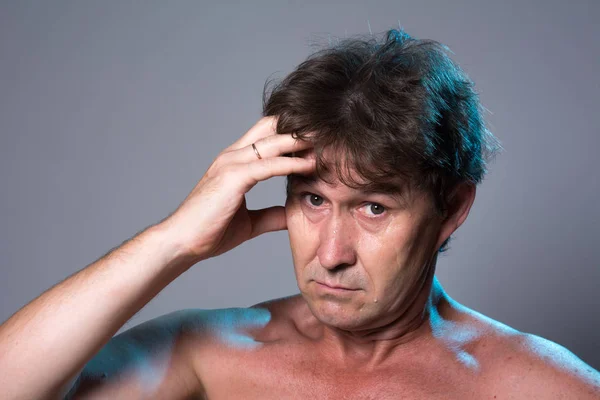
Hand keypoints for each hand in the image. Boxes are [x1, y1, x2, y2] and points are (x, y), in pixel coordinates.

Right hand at [160, 116, 314, 262]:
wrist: (182, 243)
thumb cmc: (210, 231)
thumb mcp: (250, 222)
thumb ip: (271, 215)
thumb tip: (291, 215)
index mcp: (235, 162)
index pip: (267, 135)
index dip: (292, 133)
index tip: (320, 140)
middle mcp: (233, 156)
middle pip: (272, 127)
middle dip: (300, 127)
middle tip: (330, 130)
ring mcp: (231, 163)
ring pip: (273, 142)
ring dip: (301, 140)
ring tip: (328, 141)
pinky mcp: (233, 177)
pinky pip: (268, 165)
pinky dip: (291, 162)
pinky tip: (311, 164)